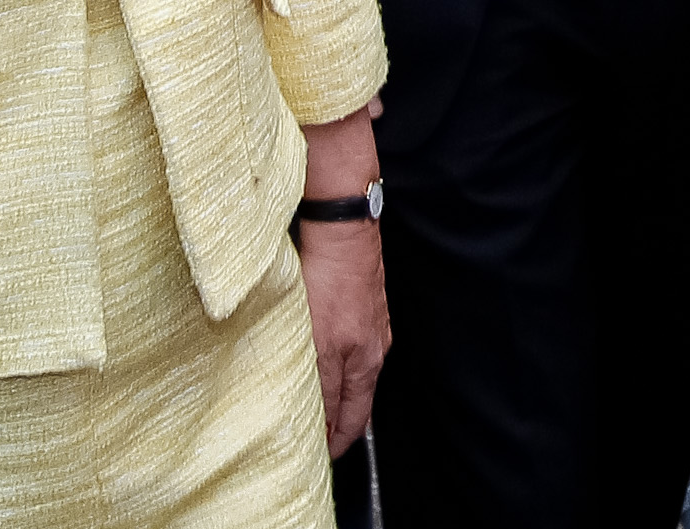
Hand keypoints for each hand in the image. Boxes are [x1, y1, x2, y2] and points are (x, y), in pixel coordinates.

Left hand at [295, 219, 387, 454]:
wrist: (344, 234)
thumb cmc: (326, 278)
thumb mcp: (314, 337)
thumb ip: (318, 377)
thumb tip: (319, 411)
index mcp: (361, 363)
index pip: (350, 417)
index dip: (336, 441)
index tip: (324, 456)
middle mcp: (373, 351)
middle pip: (359, 403)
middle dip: (342, 428)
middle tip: (324, 445)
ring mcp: (374, 331)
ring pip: (359, 379)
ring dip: (342, 400)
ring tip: (323, 414)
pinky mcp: (371, 313)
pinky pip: (359, 356)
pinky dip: (346, 373)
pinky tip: (332, 370)